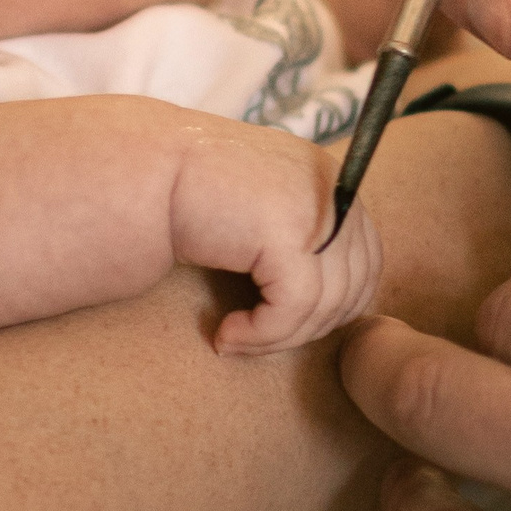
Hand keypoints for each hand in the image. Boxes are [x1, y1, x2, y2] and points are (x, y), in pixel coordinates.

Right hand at [173, 123, 383, 355]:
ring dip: (277, 338)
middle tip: (257, 340)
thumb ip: (303, 241)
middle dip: (306, 328)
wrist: (144, 170)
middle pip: (354, 288)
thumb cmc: (193, 198)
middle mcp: (334, 190)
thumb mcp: (263, 212)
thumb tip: (336, 306)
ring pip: (325, 306)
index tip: (283, 325)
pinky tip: (225, 334)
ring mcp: (315, 208)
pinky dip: (262, 334)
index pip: (366, 263)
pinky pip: (293, 308)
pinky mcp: (287, 232)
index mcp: (333, 183)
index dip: (331, 307)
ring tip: (234, 339)